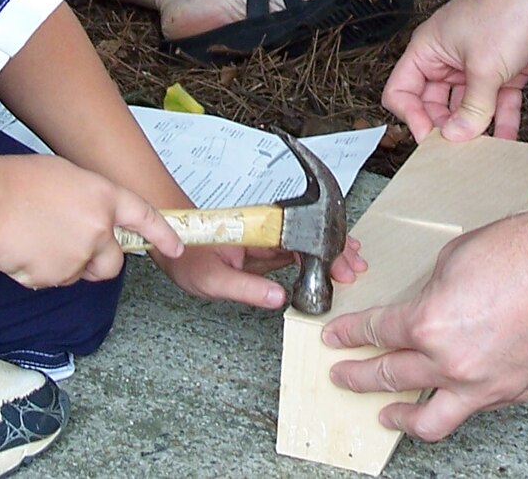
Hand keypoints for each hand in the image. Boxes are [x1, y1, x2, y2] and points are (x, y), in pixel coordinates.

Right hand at [0, 153, 183, 288]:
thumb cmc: (20, 180)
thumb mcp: (69, 176)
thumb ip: (91, 201)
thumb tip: (94, 219)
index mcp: (105, 197)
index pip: (145, 218)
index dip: (163, 235)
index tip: (177, 248)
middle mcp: (98, 230)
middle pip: (113, 263)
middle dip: (100, 262)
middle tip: (75, 247)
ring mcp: (76, 257)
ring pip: (80, 273)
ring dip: (66, 265)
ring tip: (37, 238)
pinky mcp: (52, 278)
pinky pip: (52, 281)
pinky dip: (41, 272)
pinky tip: (24, 249)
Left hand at [155, 234, 367, 308]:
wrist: (171, 241)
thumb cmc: (187, 256)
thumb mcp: (213, 280)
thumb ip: (246, 288)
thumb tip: (279, 297)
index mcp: (258, 232)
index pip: (301, 240)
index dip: (325, 253)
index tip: (341, 267)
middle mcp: (266, 230)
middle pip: (311, 236)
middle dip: (336, 250)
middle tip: (356, 268)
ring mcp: (266, 238)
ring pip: (307, 241)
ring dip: (330, 251)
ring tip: (352, 263)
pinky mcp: (263, 247)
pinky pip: (295, 249)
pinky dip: (315, 256)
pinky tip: (328, 264)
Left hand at [320, 208, 527, 441]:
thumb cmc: (526, 249)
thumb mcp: (454, 258)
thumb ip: (428, 292)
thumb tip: (421, 309)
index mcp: (430, 323)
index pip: (377, 334)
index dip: (351, 335)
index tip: (337, 338)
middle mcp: (454, 363)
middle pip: (391, 377)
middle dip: (359, 375)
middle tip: (342, 373)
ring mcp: (487, 384)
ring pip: (431, 419)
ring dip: (400, 417)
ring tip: (385, 414)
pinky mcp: (517, 391)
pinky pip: (475, 406)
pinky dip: (456, 401)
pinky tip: (448, 394)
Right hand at [381, 0, 527, 142]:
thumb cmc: (509, 10)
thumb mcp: (483, 67)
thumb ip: (470, 108)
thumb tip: (455, 137)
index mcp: (429, 48)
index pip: (402, 90)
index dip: (411, 116)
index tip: (429, 139)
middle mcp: (449, 57)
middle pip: (434, 104)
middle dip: (446, 127)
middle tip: (458, 152)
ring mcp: (477, 65)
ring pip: (467, 107)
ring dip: (475, 129)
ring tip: (482, 153)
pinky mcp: (504, 72)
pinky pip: (496, 104)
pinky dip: (501, 122)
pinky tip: (507, 142)